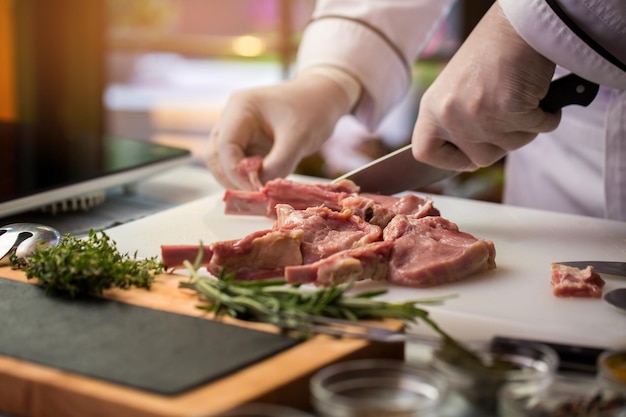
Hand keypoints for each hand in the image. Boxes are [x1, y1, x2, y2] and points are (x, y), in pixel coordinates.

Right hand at [205, 70, 357, 189]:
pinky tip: (264, 185)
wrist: (323, 97)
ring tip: (260, 192)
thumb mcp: (299, 137)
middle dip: (231, 178)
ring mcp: (238, 131)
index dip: (235, 171)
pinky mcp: (247, 143)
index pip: (225, 145)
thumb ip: (279, 164)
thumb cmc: (312, 108)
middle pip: (216, 155)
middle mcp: (232, 118)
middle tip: (254, 196)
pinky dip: (247, 178)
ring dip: (237, 180)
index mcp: (240, 107)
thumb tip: (260, 189)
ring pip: (223, 163)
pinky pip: (238, 165)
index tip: (254, 188)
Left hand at [411, 2, 560, 170]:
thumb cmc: (491, 52)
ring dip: (526, 127)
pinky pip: (539, 129)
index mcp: (432, 108)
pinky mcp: (509, 110)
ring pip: (512, 146)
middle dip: (501, 143)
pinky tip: (540, 94)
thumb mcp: (458, 90)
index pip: (424, 152)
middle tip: (508, 116)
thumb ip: (458, 121)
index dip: (448, 160)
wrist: (517, 24)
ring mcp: (478, 115)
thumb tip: (471, 152)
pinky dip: (548, 116)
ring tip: (522, 97)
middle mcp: (450, 115)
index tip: (468, 156)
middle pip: (479, 159)